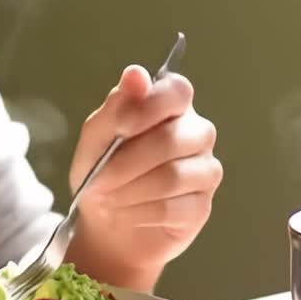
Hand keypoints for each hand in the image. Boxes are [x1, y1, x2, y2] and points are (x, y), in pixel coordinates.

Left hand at [63, 65, 221, 291]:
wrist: (107, 225)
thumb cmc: (102, 172)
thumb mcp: (95, 138)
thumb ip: (115, 107)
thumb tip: (136, 74)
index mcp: (171, 107)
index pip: (178, 91)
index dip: (148, 107)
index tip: (118, 129)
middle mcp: (196, 133)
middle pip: (172, 139)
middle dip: (126, 162)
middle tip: (97, 180)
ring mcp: (205, 170)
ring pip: (173, 176)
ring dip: (130, 190)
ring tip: (107, 198)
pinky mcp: (202, 207)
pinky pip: (174, 207)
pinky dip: (140, 212)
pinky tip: (125, 213)